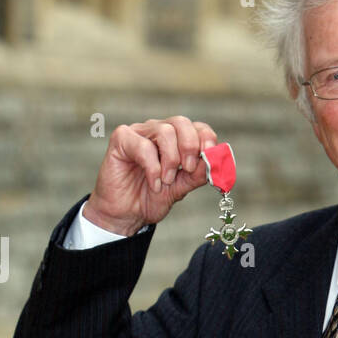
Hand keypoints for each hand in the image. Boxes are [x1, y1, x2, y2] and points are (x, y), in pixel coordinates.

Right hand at [83, 116, 219, 235]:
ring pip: (164, 132)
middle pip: (181, 122)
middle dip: (190, 146)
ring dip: (171, 160)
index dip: (206, 138)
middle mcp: (157, 131)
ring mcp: (139, 133)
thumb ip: (198, 174)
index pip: (196, 127)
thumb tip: (216, 160)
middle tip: (188, 169)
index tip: (209, 157)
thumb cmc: (151, 198)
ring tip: (167, 181)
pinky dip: (154, 168)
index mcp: (175, 140)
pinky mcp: (121, 140)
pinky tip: (155, 184)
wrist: (126, 215)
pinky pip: (143, 146)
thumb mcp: (181, 188)